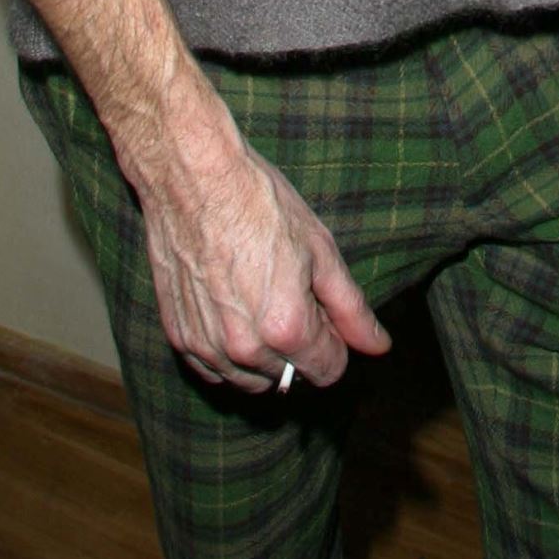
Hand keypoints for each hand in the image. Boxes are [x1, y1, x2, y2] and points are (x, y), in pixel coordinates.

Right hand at [137, 117, 390, 392]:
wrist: (195, 178)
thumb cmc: (260, 205)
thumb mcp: (320, 250)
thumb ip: (352, 308)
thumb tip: (379, 346)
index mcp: (287, 329)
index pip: (328, 371)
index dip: (333, 342)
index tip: (322, 310)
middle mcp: (245, 350)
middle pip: (289, 376)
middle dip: (297, 346)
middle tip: (288, 293)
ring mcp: (207, 348)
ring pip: (250, 379)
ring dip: (261, 355)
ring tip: (258, 298)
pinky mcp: (179, 338)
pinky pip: (213, 369)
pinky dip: (226, 353)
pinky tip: (230, 309)